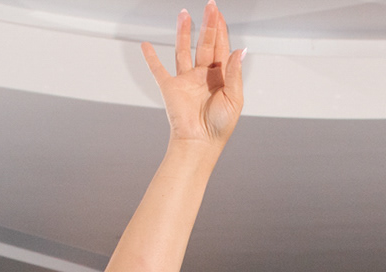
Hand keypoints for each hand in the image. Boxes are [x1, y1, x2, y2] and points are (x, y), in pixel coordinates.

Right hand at [142, 3, 244, 146]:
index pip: (221, 47)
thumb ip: (234, 73)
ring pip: (183, 49)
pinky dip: (151, 58)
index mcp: (220, 78)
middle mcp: (203, 76)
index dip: (221, 30)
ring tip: (184, 14)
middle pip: (205, 43)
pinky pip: (158, 69)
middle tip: (209, 7)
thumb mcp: (234, 99)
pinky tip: (146, 46)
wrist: (199, 143)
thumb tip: (240, 50)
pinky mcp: (170, 87)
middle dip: (207, 25)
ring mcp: (186, 80)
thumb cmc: (219, 127)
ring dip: (183, 32)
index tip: (219, 14)